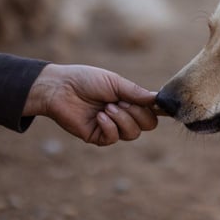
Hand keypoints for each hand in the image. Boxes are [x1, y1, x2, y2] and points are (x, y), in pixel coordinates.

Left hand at [23, 64, 157, 145]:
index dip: (159, 110)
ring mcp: (112, 127)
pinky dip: (109, 126)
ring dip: (122, 119)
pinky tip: (99, 117)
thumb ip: (135, 92)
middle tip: (120, 102)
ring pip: (133, 134)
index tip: (159, 105)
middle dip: (137, 113)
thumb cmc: (86, 80)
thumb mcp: (114, 82)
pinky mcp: (98, 137)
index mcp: (130, 101)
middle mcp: (124, 115)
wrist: (60, 88)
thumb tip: (157, 99)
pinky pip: (114, 138)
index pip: (152, 111)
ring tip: (106, 107)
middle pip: (148, 125)